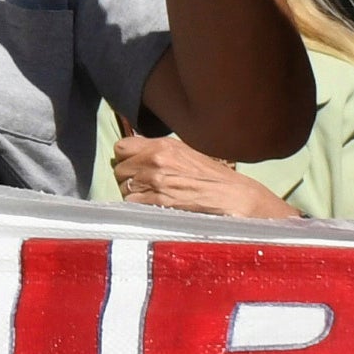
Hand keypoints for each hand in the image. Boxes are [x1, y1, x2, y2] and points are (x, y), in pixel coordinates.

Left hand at [104, 129, 296, 222]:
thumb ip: (160, 153)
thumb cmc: (213, 177)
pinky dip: (139, 208)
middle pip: (119, 170)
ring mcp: (155, 181)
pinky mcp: (157, 202)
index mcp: (162, 145)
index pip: (121, 147)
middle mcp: (155, 160)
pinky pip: (132, 204)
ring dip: (133, 195)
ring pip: (123, 188)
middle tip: (144, 186)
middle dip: (128, 179)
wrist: (234, 197)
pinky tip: (154, 208)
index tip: (133, 166)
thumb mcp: (186, 154)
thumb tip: (137, 155)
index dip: (125, 158)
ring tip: (151, 198)